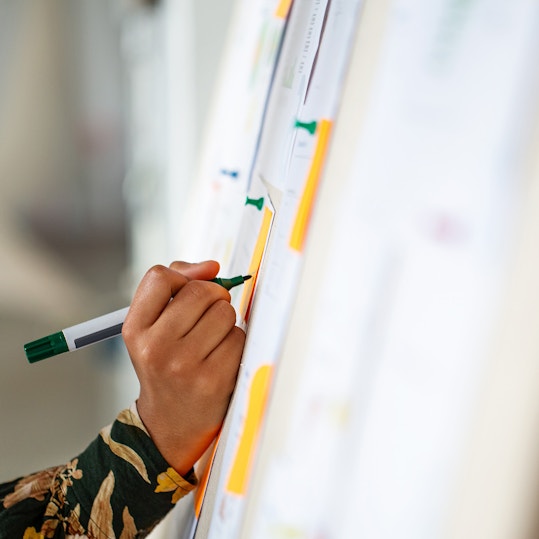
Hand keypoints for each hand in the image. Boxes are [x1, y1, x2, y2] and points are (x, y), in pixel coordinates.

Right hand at [122, 260, 245, 475]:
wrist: (170, 424)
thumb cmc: (166, 364)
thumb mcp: (153, 328)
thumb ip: (177, 286)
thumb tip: (213, 267)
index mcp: (135, 329)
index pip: (160, 276)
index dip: (184, 277)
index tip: (190, 291)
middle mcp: (156, 347)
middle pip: (202, 291)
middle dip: (213, 299)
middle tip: (206, 319)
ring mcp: (185, 365)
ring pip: (225, 313)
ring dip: (226, 323)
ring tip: (211, 343)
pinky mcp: (214, 380)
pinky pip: (239, 338)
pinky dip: (235, 344)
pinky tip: (221, 360)